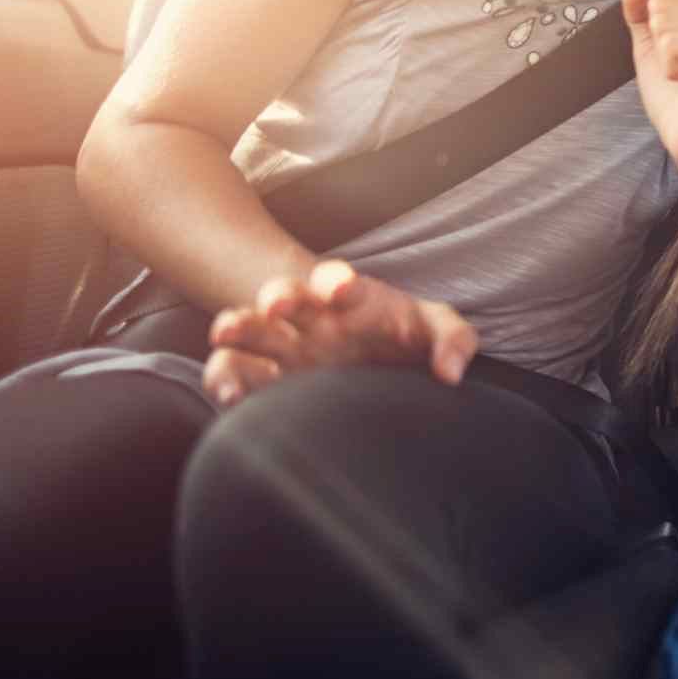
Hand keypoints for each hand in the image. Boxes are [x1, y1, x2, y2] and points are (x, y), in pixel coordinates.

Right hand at [202, 260, 477, 407]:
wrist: (367, 357)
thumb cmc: (401, 335)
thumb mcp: (432, 328)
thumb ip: (453, 340)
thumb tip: (451, 371)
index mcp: (349, 298)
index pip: (338, 280)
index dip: (338, 280)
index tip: (344, 289)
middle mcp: (308, 317)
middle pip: (284, 295)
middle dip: (279, 295)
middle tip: (277, 304)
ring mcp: (279, 347)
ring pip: (247, 330)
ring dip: (237, 329)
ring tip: (227, 337)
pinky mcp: (261, 379)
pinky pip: (231, 374)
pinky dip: (225, 382)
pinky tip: (231, 398)